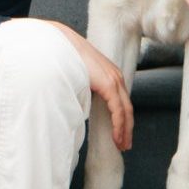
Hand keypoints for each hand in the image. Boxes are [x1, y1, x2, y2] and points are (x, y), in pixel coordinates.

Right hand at [50, 24, 132, 150]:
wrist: (61, 43)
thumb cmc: (65, 59)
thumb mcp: (78, 76)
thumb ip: (85, 89)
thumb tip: (80, 104)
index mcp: (111, 75)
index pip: (122, 102)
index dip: (123, 119)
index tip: (121, 134)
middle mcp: (116, 77)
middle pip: (127, 108)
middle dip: (127, 128)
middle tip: (125, 145)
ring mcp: (114, 80)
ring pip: (125, 111)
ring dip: (124, 130)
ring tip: (122, 145)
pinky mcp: (109, 84)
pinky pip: (118, 109)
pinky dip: (119, 124)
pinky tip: (117, 136)